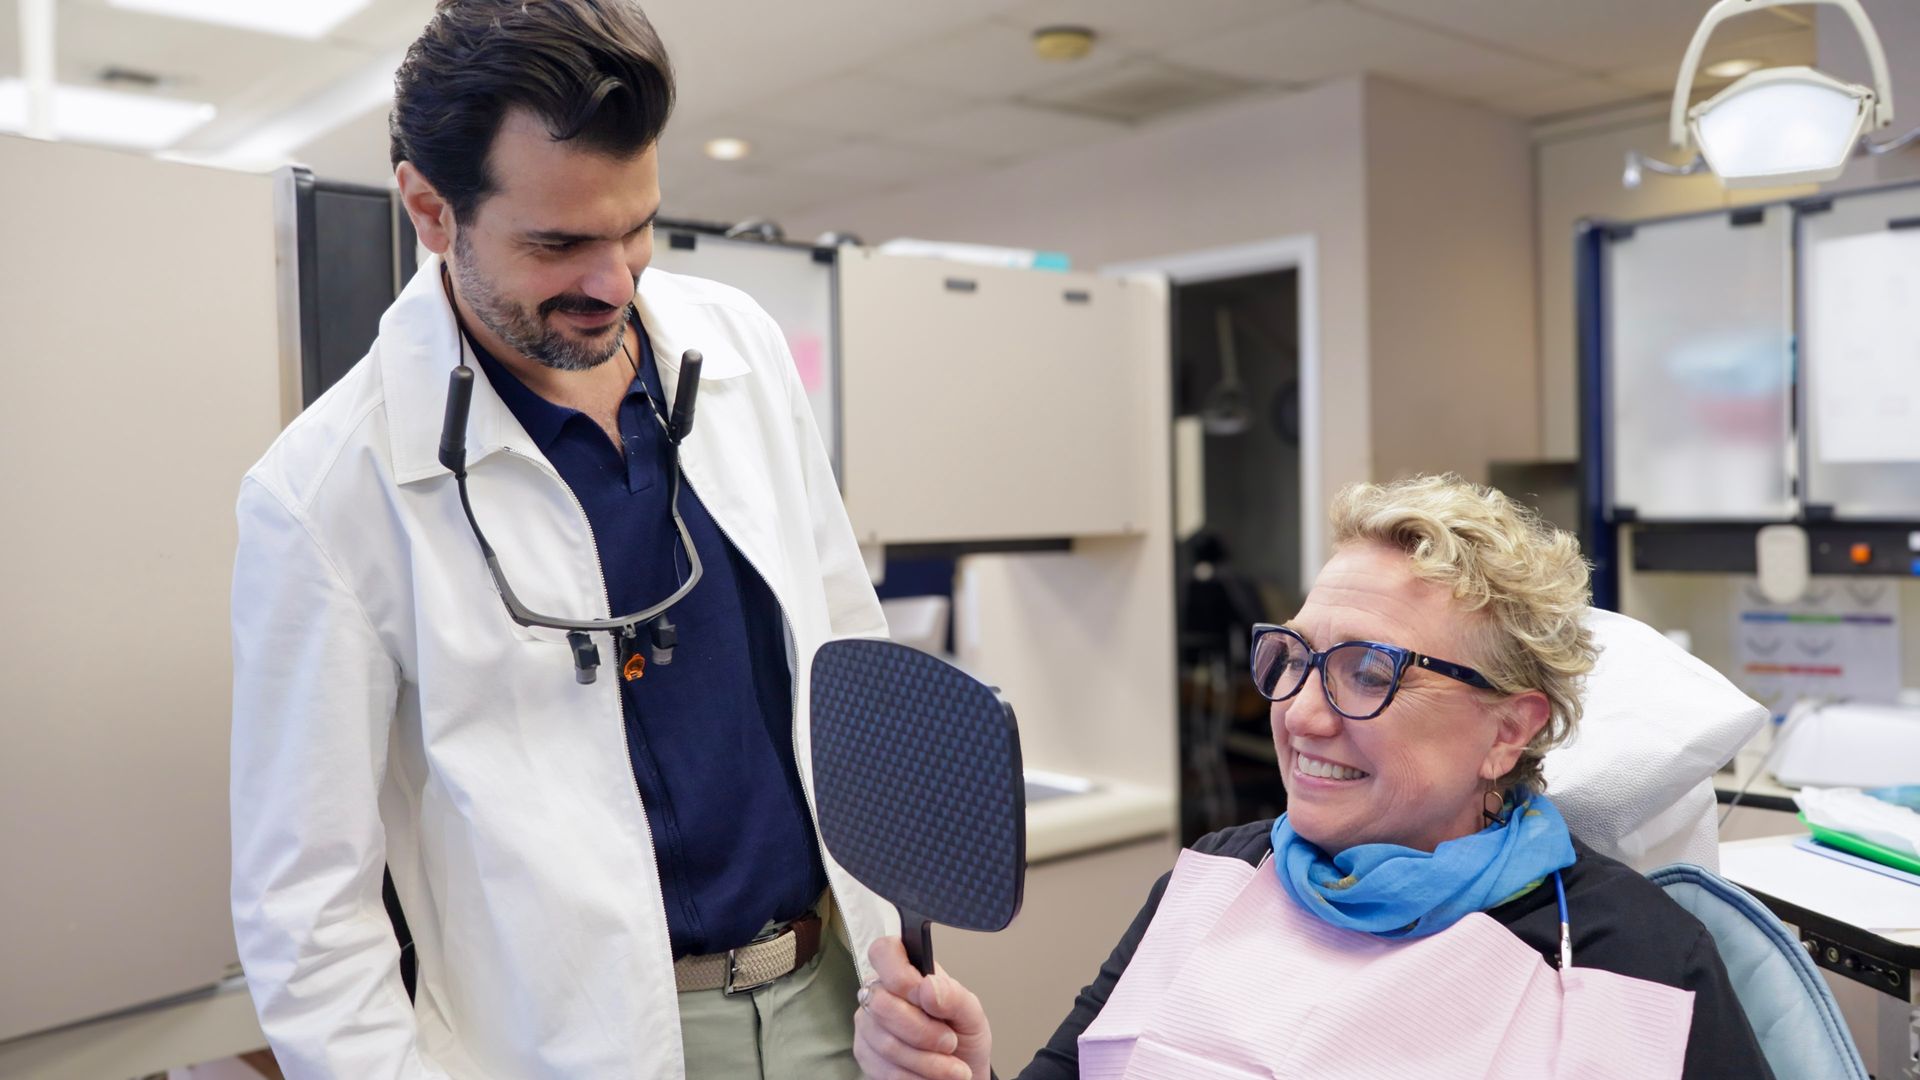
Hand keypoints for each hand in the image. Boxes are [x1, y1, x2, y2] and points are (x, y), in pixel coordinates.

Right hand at [852, 936, 992, 1079]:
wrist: (961, 1075)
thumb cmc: (963, 1037)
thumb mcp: (972, 1014)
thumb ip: (953, 996)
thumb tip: (926, 986)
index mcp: (908, 971)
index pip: (884, 952)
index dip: (900, 975)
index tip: (926, 998)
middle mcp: (881, 993)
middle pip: (882, 1004)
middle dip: (923, 1031)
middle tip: (950, 1041)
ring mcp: (868, 1024)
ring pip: (886, 1042)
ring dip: (927, 1061)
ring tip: (952, 1067)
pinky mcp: (865, 1054)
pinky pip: (884, 1068)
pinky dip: (915, 1076)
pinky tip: (932, 1076)